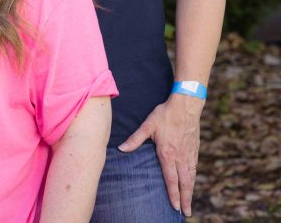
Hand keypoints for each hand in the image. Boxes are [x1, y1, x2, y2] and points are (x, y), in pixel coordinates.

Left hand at [118, 93, 203, 215]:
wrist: (186, 105)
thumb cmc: (165, 115)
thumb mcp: (147, 125)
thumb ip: (135, 139)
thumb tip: (121, 148)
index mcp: (168, 153)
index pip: (171, 179)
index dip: (173, 194)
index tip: (174, 206)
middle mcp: (181, 156)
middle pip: (184, 183)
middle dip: (185, 199)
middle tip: (186, 212)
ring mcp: (190, 153)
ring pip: (191, 177)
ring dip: (190, 191)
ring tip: (189, 203)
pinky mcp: (195, 149)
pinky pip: (195, 168)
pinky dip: (194, 179)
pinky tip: (191, 183)